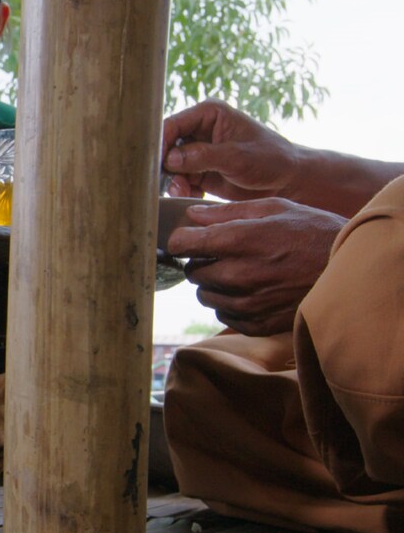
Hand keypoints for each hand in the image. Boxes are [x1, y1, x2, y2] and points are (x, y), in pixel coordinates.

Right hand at [162, 99, 304, 202]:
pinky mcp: (199, 171)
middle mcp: (199, 130)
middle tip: (173, 182)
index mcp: (208, 114)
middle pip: (166, 146)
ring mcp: (197, 152)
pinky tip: (193, 195)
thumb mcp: (237, 156)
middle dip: (166, 166)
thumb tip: (170, 159)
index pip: (173, 124)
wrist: (287, 182)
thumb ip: (202, 156)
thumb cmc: (270, 160)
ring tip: (184, 191)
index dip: (160, 142)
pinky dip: (182, 190)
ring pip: (170, 166)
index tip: (156, 163)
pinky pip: (179, 180)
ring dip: (174, 181)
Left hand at [167, 198, 346, 335]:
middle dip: (202, 262)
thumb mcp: (275, 209)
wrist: (350, 271)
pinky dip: (231, 304)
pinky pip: (224, 315)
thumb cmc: (313, 233)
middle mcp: (238, 275)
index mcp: (240, 241)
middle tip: (224, 255)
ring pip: (205, 295)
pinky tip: (252, 291)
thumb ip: (228, 212)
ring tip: (241, 273)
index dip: (182, 239)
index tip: (189, 239)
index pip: (182, 243)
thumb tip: (192, 215)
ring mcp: (247, 303)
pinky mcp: (256, 323)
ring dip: (214, 284)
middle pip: (192, 271)